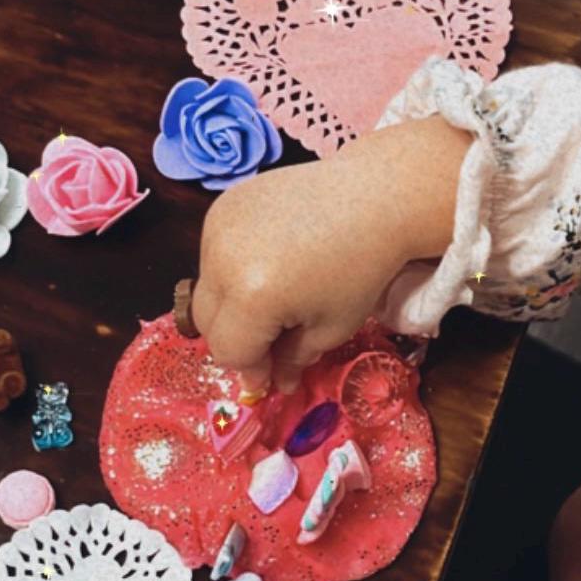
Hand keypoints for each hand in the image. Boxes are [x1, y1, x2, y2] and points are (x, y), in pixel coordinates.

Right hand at [192, 117, 469, 395]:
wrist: (373, 197)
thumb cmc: (361, 268)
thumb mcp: (332, 327)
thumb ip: (293, 359)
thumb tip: (277, 383)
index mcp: (252, 298)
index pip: (230, 351)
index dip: (251, 369)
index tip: (271, 377)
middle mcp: (223, 262)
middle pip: (207, 322)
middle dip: (238, 339)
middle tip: (272, 341)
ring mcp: (217, 228)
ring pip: (206, 287)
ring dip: (233, 303)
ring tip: (275, 295)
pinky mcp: (221, 205)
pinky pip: (213, 253)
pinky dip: (232, 268)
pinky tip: (269, 261)